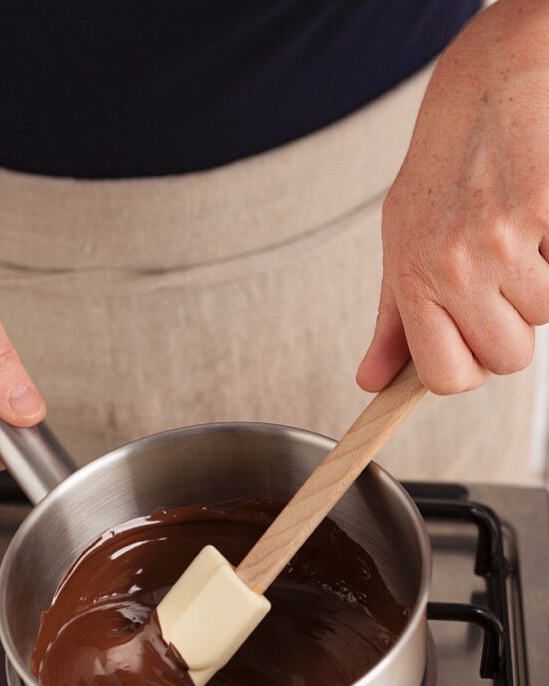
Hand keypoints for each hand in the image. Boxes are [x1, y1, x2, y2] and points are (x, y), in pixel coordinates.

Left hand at [357, 0, 548, 395]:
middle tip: (501, 279)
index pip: (444, 377)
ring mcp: (502, 240)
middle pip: (507, 358)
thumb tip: (373, 382)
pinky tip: (537, 217)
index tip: (473, 343)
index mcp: (411, 278)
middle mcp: (452, 265)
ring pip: (545, 318)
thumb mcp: (400, 244)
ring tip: (518, 238)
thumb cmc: (443, 168)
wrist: (489, 85)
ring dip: (540, 285)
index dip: (468, 368)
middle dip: (512, 327)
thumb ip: (393, 320)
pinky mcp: (545, 211)